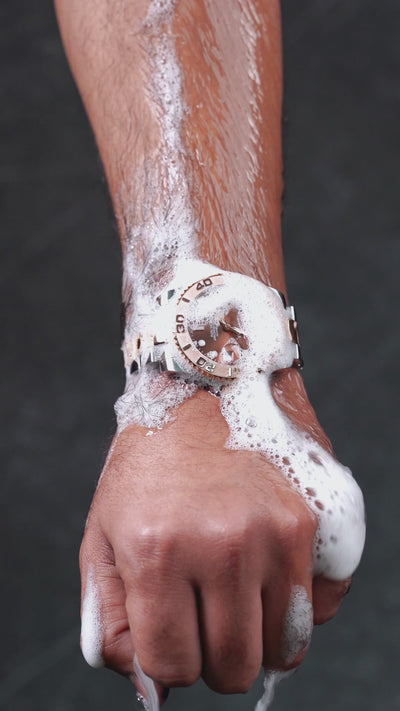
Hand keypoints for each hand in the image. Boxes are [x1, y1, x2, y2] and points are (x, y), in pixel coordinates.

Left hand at [80, 378, 349, 700]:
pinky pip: (321, 609)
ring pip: (282, 649)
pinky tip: (268, 570)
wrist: (206, 381)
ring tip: (234, 591)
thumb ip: (110, 618)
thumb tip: (150, 688)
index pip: (172, 666)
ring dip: (255, 635)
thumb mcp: (104, 530)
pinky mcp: (315, 520)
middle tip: (203, 612)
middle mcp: (223, 545)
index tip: (169, 630)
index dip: (167, 658)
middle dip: (212, 656)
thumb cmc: (151, 457)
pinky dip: (296, 607)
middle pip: (232, 667)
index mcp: (158, 549)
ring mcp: (277, 532)